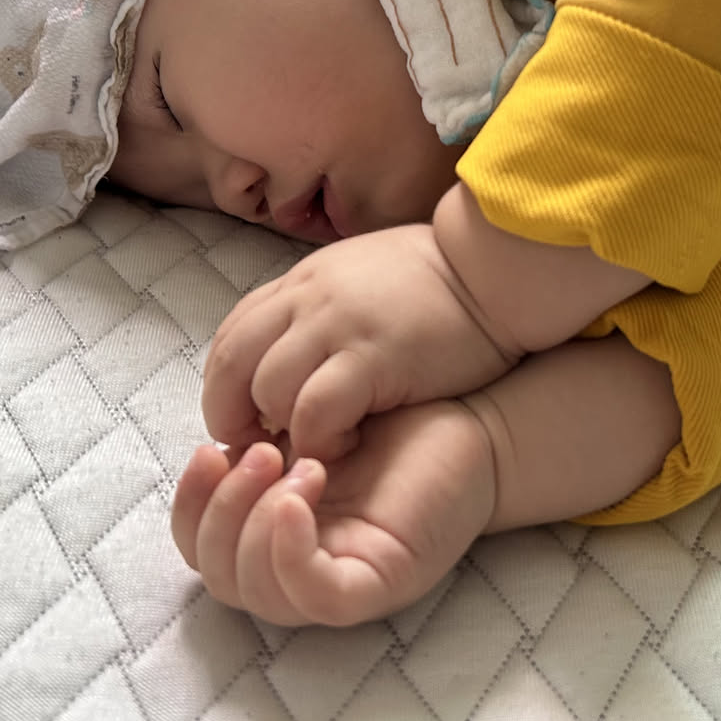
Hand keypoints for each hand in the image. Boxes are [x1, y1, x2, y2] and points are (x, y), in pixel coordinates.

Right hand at [171, 400, 495, 625]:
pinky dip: (289, 551)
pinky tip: (298, 497)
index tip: (209, 446)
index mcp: (276, 534)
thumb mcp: (309, 429)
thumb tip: (215, 441)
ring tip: (295, 461)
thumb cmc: (394, 425)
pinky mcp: (376, 584)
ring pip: (257, 591)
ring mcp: (338, 580)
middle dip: (218, 509)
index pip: (201, 548)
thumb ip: (260, 443)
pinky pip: (313, 595)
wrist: (471, 426)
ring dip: (254, 520)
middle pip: (219, 576)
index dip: (190, 504)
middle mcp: (301, 567)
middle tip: (261, 449)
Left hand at [203, 224, 513, 461]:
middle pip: (229, 366)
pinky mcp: (372, 356)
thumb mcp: (359, 280)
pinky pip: (316, 410)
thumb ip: (317, 310)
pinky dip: (320, 439)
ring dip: (280, 432)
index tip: (249, 423)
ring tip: (312, 448)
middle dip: (233, 418)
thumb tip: (288, 354)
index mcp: (301, 282)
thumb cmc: (435, 284)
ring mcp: (337, 325)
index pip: (230, 339)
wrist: (493, 270)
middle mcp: (307, 299)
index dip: (226, 389)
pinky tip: (347, 445)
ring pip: (266, 391)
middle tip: (262, 450)